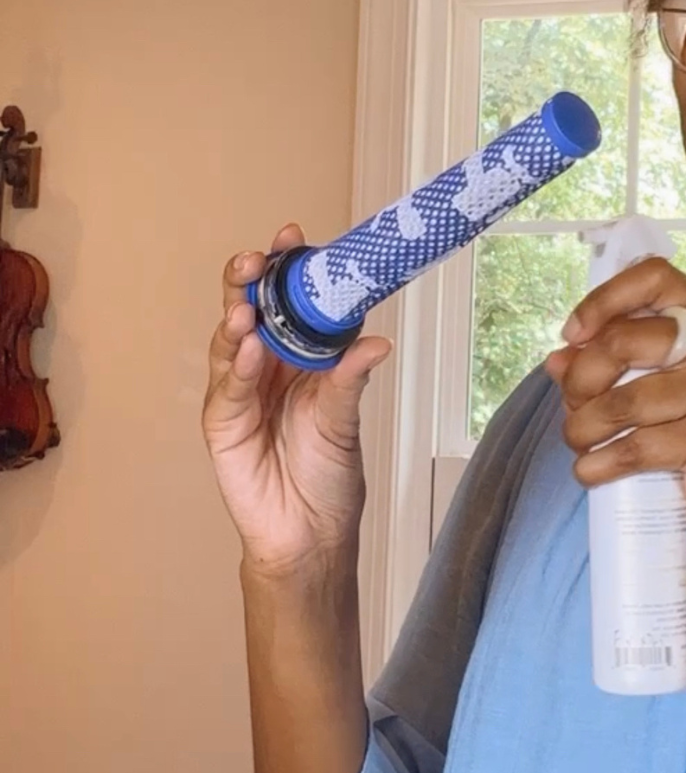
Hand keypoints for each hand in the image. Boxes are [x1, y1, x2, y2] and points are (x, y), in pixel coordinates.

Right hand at [202, 224, 391, 576]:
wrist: (309, 534)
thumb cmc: (329, 477)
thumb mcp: (344, 421)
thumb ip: (350, 380)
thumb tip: (376, 343)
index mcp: (302, 357)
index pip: (294, 303)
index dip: (290, 269)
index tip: (295, 237)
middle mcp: (269, 365)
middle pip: (251, 309)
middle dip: (251, 279)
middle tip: (259, 259)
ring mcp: (241, 390)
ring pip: (231, 339)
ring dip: (238, 317)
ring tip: (249, 304)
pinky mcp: (222, 420)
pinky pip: (228, 386)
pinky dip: (237, 365)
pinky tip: (246, 348)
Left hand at [544, 257, 685, 549]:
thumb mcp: (660, 396)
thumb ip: (611, 369)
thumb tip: (556, 360)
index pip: (655, 277)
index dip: (603, 300)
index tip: (573, 335)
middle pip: (622, 341)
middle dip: (580, 381)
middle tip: (573, 409)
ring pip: (622, 401)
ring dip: (582, 429)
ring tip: (580, 445)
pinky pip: (636, 446)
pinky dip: (599, 464)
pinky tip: (589, 471)